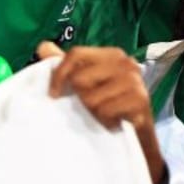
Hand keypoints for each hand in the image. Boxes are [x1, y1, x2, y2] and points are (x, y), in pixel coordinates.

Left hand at [37, 41, 164, 183]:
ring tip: (101, 116)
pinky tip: (111, 122)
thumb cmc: (111, 105)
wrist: (139, 136)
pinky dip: (104, 121)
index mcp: (112, 54)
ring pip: (91, 98)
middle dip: (79, 98)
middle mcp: (125, 63)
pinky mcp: (140, 100)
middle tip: (89, 107)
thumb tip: (43, 47)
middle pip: (80, 78)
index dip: (59, 73)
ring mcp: (134, 81)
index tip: (52, 94)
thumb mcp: (89, 84)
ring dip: (92, 113)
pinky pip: (105, 111)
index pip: (76, 54)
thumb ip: (68, 66)